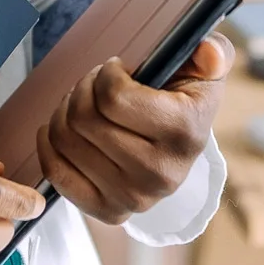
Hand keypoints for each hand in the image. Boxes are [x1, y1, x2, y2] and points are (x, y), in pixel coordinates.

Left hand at [36, 34, 231, 223]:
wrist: (179, 148)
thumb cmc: (183, 101)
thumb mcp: (206, 70)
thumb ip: (214, 52)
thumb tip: (211, 53)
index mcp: (185, 133)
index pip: (114, 96)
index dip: (107, 73)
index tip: (117, 69)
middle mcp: (162, 174)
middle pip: (85, 118)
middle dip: (83, 89)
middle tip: (95, 85)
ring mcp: (135, 198)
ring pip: (66, 140)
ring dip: (65, 111)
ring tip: (83, 105)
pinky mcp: (110, 212)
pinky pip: (56, 172)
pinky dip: (49, 143)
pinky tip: (64, 128)